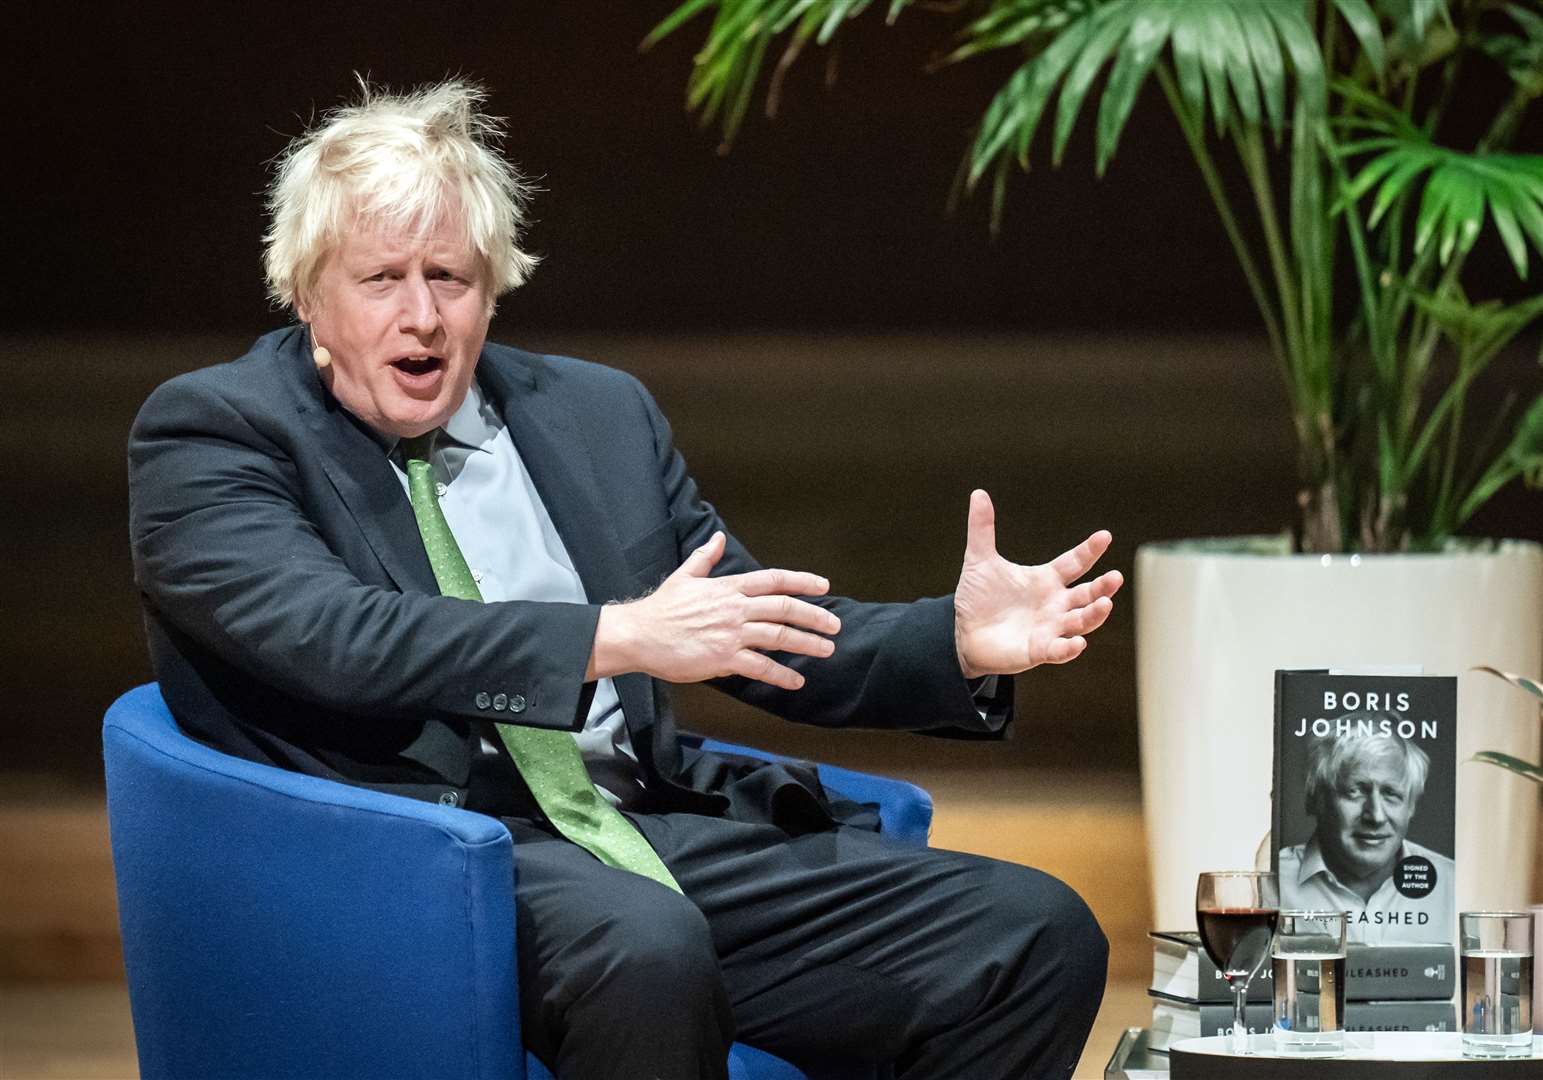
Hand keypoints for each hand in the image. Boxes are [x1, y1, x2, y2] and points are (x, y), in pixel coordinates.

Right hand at [589, 531, 840, 689]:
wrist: (639, 634)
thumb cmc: (661, 608)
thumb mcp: (685, 576)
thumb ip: (706, 557)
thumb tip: (719, 538)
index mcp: (728, 587)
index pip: (774, 580)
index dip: (802, 582)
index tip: (824, 587)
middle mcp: (735, 608)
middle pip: (784, 608)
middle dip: (814, 616)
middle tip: (835, 625)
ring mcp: (731, 633)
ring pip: (779, 636)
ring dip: (807, 644)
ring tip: (826, 650)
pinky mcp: (723, 658)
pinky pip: (760, 667)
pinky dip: (781, 675)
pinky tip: (795, 681)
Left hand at [953, 490, 1122, 678]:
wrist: (963, 633)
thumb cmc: (978, 598)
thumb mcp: (979, 560)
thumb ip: (982, 529)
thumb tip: (978, 493)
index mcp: (1046, 580)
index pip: (1074, 563)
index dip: (1089, 551)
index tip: (1104, 537)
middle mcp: (1055, 604)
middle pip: (1086, 594)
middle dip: (1102, 587)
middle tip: (1115, 577)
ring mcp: (1050, 628)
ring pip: (1080, 622)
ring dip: (1094, 615)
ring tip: (1105, 604)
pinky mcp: (1038, 651)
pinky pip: (1059, 651)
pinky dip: (1069, 648)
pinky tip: (1078, 642)